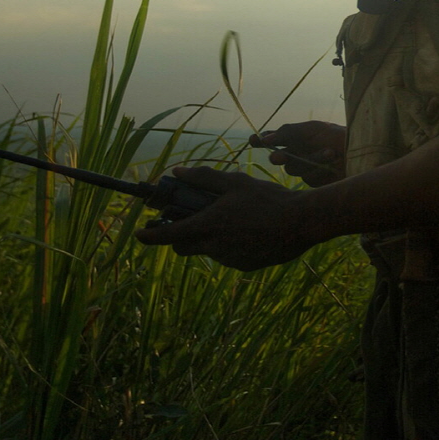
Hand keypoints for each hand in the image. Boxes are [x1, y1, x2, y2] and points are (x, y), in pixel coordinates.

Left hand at [132, 166, 319, 270]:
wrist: (301, 223)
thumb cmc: (267, 198)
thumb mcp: (235, 182)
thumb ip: (202, 178)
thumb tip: (175, 172)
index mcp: (208, 225)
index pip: (168, 236)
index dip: (149, 237)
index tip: (137, 234)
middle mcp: (215, 247)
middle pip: (183, 247)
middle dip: (180, 236)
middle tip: (189, 220)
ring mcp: (229, 260)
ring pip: (207, 250)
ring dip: (209, 237)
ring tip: (233, 219)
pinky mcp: (243, 267)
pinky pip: (227, 256)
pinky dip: (228, 244)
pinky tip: (248, 230)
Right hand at [251, 121, 346, 186]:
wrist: (360, 151)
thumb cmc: (337, 136)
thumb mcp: (312, 129)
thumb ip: (288, 132)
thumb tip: (264, 139)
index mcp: (294, 137)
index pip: (271, 140)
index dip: (260, 141)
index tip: (254, 140)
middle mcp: (296, 154)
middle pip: (278, 158)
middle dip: (280, 157)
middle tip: (279, 158)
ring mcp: (304, 169)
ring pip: (294, 168)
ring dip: (311, 159)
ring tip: (330, 152)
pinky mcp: (314, 181)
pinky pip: (308, 177)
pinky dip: (320, 168)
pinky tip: (333, 160)